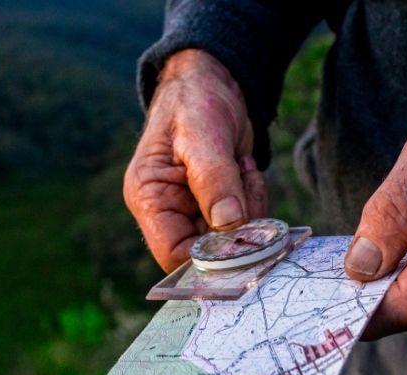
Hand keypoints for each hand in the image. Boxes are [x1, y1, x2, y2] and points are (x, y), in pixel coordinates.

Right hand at [123, 49, 268, 271]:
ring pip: (234, 239)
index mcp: (150, 199)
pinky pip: (248, 223)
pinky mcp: (222, 207)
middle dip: (237, 227)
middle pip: (210, 252)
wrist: (214, 83)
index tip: (240, 237)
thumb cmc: (194, 102)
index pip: (174, 255)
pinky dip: (255, 199)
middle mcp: (171, 213)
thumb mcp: (201, 135)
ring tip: (241, 167)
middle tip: (247, 185)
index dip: (208, 258)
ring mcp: (198, 212)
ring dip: (250, 208)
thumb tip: (229, 224)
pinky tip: (245, 169)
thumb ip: (214, 179)